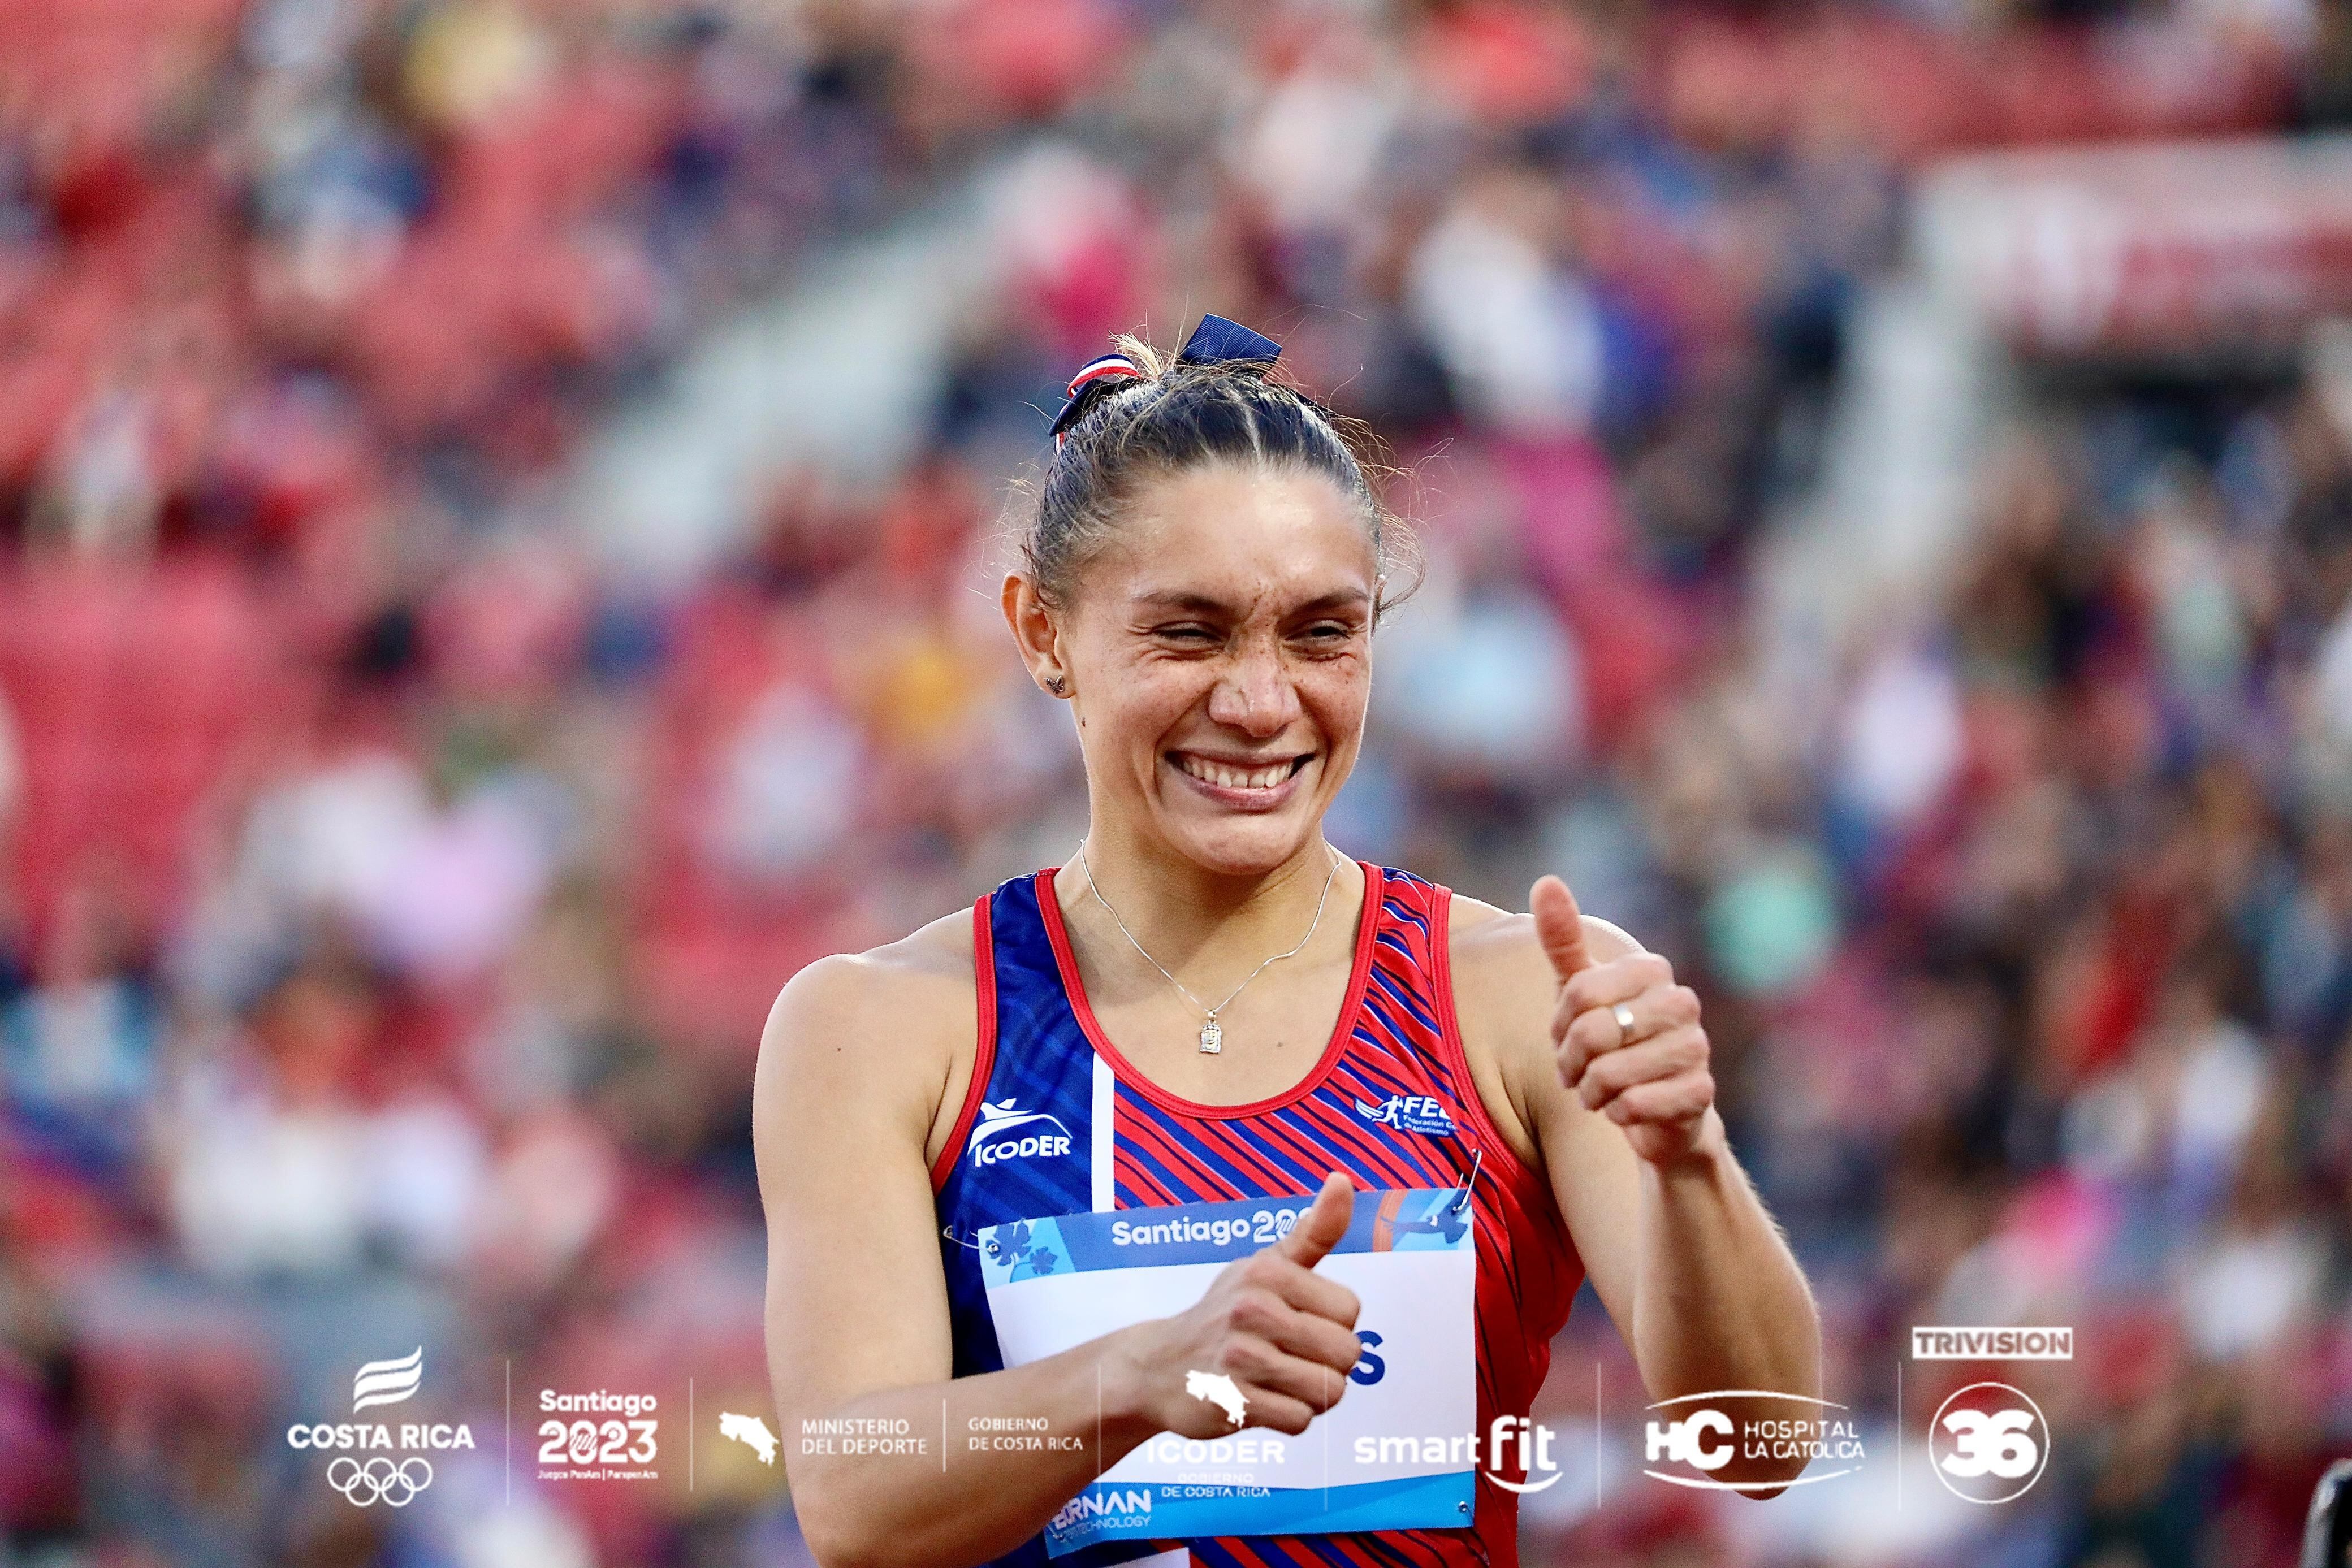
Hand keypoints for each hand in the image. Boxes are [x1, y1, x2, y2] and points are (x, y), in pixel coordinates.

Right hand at [1114, 1173, 1364, 1437]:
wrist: (1157, 1366)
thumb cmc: (1226, 1313)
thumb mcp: (1267, 1266)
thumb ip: (1313, 1232)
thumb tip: (1343, 1180)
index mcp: (1268, 1272)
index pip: (1350, 1310)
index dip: (1332, 1324)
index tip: (1298, 1322)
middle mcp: (1253, 1310)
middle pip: (1347, 1354)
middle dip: (1328, 1363)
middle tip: (1290, 1357)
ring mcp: (1240, 1358)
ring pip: (1329, 1390)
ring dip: (1310, 1394)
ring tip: (1278, 1380)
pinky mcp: (1233, 1403)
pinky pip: (1301, 1421)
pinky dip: (1288, 1417)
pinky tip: (1261, 1401)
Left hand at [1531, 875, 1716, 1164]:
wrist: (1655, 1108)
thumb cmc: (1612, 1041)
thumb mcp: (1580, 989)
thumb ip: (1563, 938)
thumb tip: (1545, 881)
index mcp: (1652, 970)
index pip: (1578, 991)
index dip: (1560, 1024)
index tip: (1565, 1036)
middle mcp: (1682, 1004)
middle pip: (1592, 1032)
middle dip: (1571, 1061)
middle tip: (1577, 1071)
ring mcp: (1696, 1049)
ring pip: (1609, 1074)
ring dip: (1591, 1091)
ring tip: (1600, 1091)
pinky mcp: (1700, 1095)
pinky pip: (1633, 1106)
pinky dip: (1615, 1113)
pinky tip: (1626, 1109)